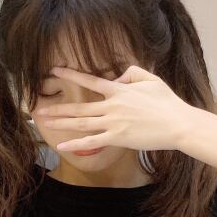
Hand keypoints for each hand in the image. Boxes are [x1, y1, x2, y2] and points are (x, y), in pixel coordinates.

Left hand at [35, 64, 193, 152]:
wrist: (177, 123)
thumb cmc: (167, 102)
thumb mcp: (151, 79)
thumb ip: (131, 73)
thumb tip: (117, 78)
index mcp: (119, 90)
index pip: (90, 80)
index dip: (71, 74)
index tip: (55, 70)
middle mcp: (111, 106)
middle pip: (79, 106)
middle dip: (58, 107)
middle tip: (38, 109)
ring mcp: (113, 123)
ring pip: (81, 122)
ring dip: (61, 122)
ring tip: (44, 122)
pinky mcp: (117, 138)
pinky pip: (92, 141)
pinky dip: (75, 144)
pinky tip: (61, 145)